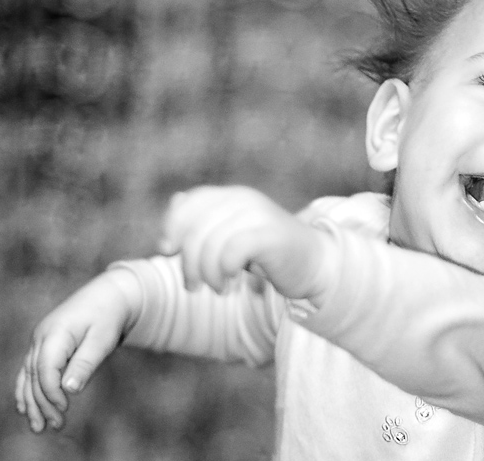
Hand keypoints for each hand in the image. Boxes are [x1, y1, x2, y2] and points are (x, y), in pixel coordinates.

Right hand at [14, 269, 141, 432]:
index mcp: (55, 333)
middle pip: (35, 376)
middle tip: (55, 426)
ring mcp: (39, 340)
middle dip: (42, 403)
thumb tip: (68, 389)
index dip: (51, 392)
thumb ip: (85, 363)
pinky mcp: (43, 344)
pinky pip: (29, 370)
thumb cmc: (108, 316)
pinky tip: (25, 409)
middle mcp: (41, 336)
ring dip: (32, 402)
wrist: (108, 294)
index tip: (65, 408)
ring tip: (39, 427)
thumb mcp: (102, 339)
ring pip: (28, 375)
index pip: (45, 369)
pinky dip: (27, 389)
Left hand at [161, 186, 335, 304]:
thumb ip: (206, 223)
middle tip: (192, 286)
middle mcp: (244, 198)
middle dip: (188, 262)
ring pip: (211, 243)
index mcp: (232, 195)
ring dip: (207, 274)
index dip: (172, 227)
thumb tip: (174, 209)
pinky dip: (224, 271)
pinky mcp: (270, 234)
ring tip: (217, 288)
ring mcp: (258, 214)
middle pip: (196, 229)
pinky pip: (232, 251)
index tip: (168, 252)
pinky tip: (231, 283)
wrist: (314, 262)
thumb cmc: (269, 253)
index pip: (189, 203)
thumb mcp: (232, 235)